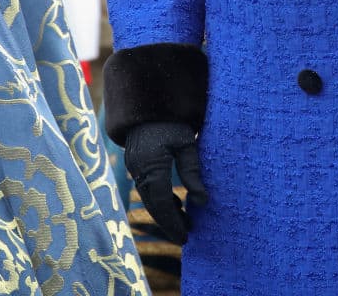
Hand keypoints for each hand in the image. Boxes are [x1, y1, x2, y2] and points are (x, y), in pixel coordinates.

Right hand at [124, 122, 207, 244]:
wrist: (149, 99)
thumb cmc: (172, 120)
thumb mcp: (187, 143)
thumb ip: (193, 172)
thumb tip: (203, 202)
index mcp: (152, 166)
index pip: (163, 203)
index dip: (174, 222)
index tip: (186, 237)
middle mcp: (139, 170)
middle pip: (154, 205)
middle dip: (170, 223)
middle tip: (186, 237)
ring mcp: (135, 167)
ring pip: (150, 198)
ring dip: (166, 212)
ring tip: (185, 223)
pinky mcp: (136, 163)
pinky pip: (147, 188)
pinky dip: (161, 199)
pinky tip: (176, 204)